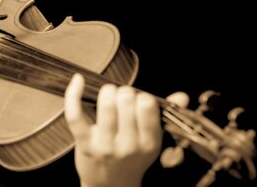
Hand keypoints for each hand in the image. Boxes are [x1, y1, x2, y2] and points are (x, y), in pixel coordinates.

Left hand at [64, 74, 184, 186]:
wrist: (109, 186)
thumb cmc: (130, 158)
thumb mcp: (150, 141)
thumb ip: (164, 116)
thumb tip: (182, 96)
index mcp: (149, 143)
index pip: (147, 106)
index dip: (140, 96)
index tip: (137, 100)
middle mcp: (129, 145)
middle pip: (126, 101)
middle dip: (123, 92)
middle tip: (121, 98)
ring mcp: (105, 145)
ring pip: (106, 105)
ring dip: (107, 92)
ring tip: (108, 94)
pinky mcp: (85, 143)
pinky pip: (76, 114)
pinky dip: (74, 94)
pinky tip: (78, 80)